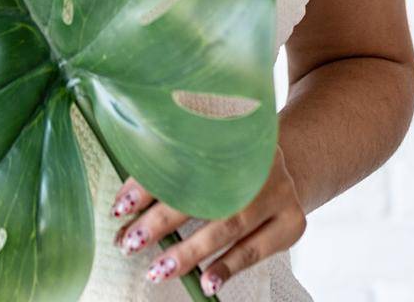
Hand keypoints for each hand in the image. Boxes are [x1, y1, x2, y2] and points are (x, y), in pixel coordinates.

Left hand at [109, 144, 305, 293]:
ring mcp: (280, 190)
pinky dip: (229, 267)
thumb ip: (172, 164)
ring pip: (230, 224)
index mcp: (230, 130)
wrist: (286, 165)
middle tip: (131, 242)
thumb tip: (125, 202)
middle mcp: (258, 157)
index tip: (121, 206)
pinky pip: (257, 249)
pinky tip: (208, 282)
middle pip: (205, 191)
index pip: (183, 157)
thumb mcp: (207, 149)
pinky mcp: (292, 222)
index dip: (150, 182)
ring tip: (160, 270)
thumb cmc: (229, 163)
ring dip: (192, 251)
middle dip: (163, 221)